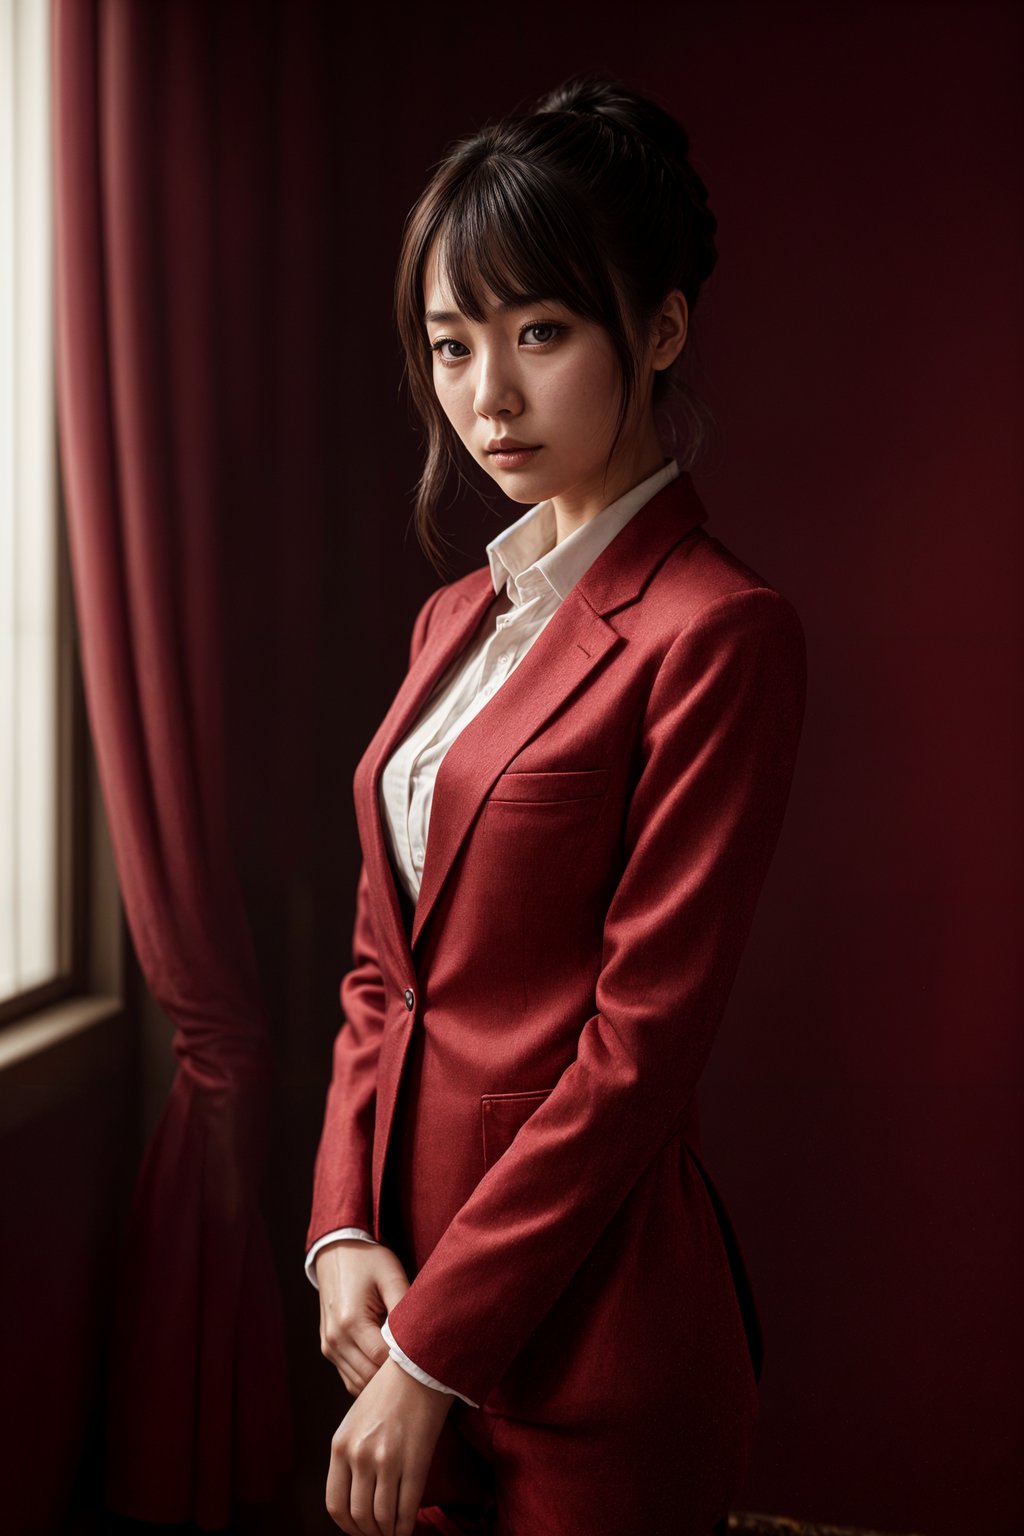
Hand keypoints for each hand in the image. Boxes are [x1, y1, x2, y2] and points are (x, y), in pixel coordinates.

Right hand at [316, 1239, 410, 1396]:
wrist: (336, 1250)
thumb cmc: (367, 1260)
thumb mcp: (391, 1275)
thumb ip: (404, 1307)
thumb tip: (419, 1337)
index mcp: (351, 1321)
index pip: (381, 1359)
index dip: (404, 1364)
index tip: (424, 1359)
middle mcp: (335, 1339)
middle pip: (369, 1377)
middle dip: (393, 1378)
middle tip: (419, 1369)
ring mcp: (329, 1346)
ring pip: (358, 1383)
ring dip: (380, 1382)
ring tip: (405, 1370)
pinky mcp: (328, 1349)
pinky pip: (349, 1378)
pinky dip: (367, 1378)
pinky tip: (385, 1369)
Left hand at [326, 1355, 453, 1534]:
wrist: (418, 1370)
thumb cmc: (387, 1394)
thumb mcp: (355, 1421)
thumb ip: (350, 1456)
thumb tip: (355, 1498)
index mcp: (340, 1446)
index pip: (336, 1505)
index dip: (348, 1526)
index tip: (359, 1530)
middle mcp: (359, 1456)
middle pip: (359, 1516)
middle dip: (370, 1533)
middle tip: (379, 1534)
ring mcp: (386, 1460)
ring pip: (382, 1518)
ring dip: (388, 1532)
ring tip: (394, 1532)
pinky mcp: (414, 1463)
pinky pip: (406, 1509)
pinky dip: (406, 1526)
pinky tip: (407, 1526)